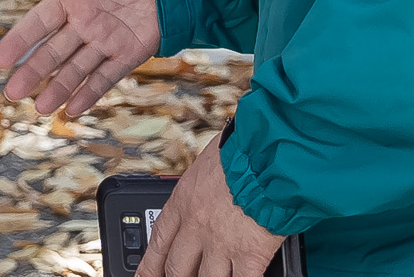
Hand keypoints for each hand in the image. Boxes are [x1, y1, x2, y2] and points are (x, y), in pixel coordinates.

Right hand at [0, 0, 161, 115]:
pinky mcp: (130, 53)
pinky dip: (91, 92)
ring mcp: (105, 40)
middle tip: (12, 93)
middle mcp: (84, 22)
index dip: (20, 40)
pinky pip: (107, 76)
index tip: (0, 60)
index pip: (40, 21)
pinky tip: (73, 109)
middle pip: (53, 51)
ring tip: (40, 109)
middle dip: (32, 72)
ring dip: (59, 88)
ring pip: (76, 69)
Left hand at [134, 133, 283, 276]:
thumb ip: (199, 188)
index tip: (145, 276)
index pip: (158, 241)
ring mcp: (221, 243)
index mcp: (183, 202)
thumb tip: (203, 194)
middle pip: (176, 267)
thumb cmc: (242, 150)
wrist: (268, 154)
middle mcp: (197, 226)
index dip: (149, 266)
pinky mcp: (249, 254)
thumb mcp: (206, 165)